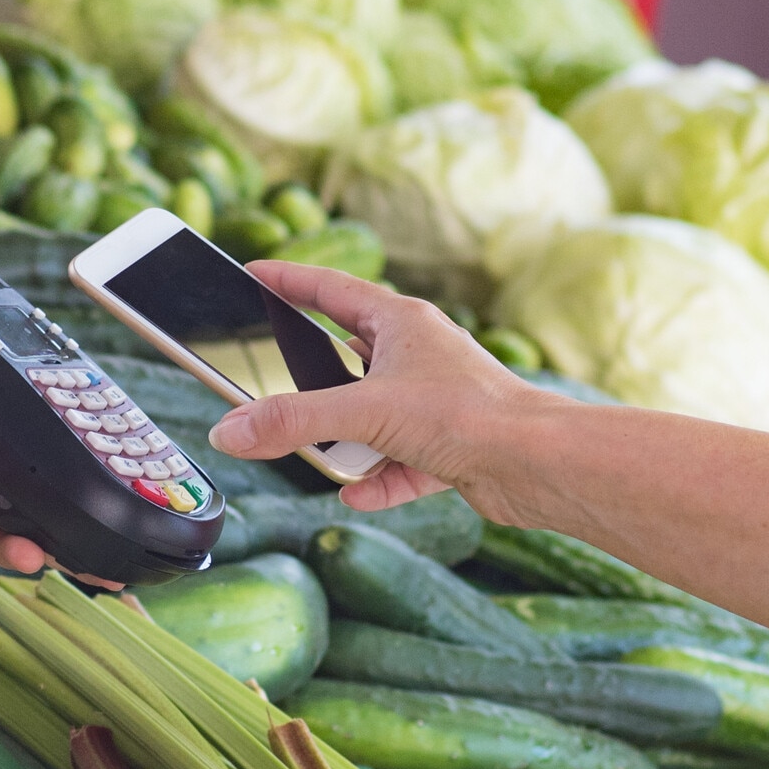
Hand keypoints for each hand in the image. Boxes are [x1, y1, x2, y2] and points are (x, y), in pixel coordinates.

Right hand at [204, 260, 550, 513]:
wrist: (538, 464)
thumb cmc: (467, 415)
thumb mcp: (363, 412)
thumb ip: (292, 422)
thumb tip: (230, 432)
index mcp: (402, 322)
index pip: (331, 288)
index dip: (288, 280)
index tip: (252, 274)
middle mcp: (420, 356)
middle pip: (350, 355)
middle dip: (314, 381)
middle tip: (272, 387)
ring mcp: (437, 401)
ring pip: (373, 415)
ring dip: (347, 441)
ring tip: (324, 458)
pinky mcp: (452, 447)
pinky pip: (400, 462)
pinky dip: (377, 479)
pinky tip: (359, 495)